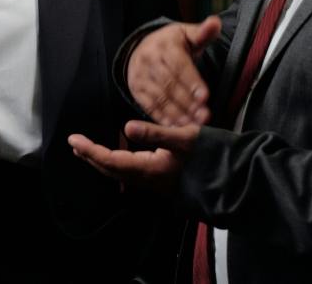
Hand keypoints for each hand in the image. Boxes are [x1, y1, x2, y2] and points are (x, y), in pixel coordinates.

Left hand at [67, 120, 200, 192]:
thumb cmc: (212, 157)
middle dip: (92, 158)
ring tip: (90, 150)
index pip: (110, 161)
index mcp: (150, 170)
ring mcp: (157, 184)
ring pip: (122, 174)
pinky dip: (120, 164)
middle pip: (112, 170)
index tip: (74, 140)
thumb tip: (126, 128)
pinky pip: (134, 175)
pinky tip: (122, 156)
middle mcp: (150, 180)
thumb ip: (154, 133)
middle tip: (76, 145)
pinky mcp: (165, 183)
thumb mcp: (184, 138)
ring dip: (104, 162)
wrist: (237, 182)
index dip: (90, 151)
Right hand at [126, 16, 219, 125]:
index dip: (192, 81)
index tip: (205, 96)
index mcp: (164, 44)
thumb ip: (203, 33)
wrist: (142, 48)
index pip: (179, 65)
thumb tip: (215, 23)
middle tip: (204, 116)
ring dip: (176, 113)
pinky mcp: (136, 89)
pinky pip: (148, 105)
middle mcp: (148, 59)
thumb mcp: (187, 34)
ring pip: (159, 97)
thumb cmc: (173, 44)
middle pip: (169, 84)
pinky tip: (175, 127)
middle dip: (187, 102)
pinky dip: (161, 118)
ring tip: (192, 125)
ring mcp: (140, 75)